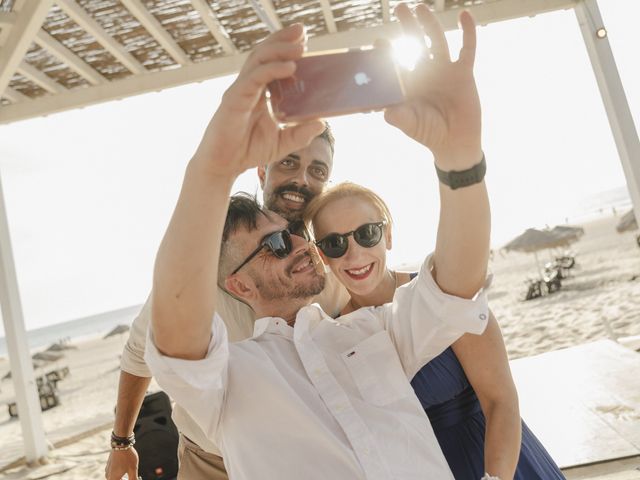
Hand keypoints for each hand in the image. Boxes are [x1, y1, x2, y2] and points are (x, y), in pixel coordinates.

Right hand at [105, 447, 138, 479]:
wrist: (121, 444)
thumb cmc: (127, 457)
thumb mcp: (133, 469)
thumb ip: (134, 478)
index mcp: (113, 478)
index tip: (131, 478)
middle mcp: (108, 475)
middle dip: (123, 479)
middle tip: (130, 477)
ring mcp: (107, 470)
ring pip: (114, 477)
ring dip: (120, 477)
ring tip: (128, 473)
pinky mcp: (108, 465)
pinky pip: (112, 473)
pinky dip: (118, 473)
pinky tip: (124, 468)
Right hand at [192, 24, 324, 179]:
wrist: (224, 166)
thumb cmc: (248, 151)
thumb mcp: (282, 143)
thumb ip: (300, 134)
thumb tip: (322, 123)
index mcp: (259, 92)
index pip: (272, 62)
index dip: (286, 48)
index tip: (305, 40)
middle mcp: (249, 86)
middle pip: (264, 53)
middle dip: (282, 39)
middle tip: (303, 31)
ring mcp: (240, 91)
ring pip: (258, 60)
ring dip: (280, 50)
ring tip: (300, 47)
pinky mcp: (234, 100)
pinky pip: (254, 78)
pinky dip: (272, 70)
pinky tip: (289, 68)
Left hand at [385, 3, 481, 169]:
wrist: (454, 142)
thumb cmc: (428, 133)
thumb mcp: (410, 125)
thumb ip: (398, 117)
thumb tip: (385, 111)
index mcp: (408, 82)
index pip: (394, 61)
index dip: (387, 51)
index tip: (379, 42)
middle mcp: (424, 72)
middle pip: (414, 43)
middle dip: (407, 26)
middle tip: (399, 8)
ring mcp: (444, 70)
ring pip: (436, 41)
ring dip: (429, 24)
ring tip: (420, 8)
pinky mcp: (463, 72)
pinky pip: (467, 48)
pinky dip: (468, 32)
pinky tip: (465, 15)